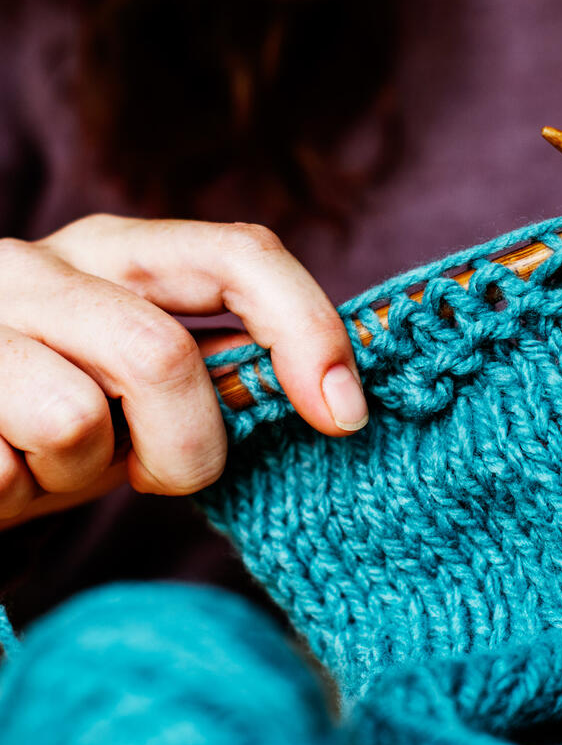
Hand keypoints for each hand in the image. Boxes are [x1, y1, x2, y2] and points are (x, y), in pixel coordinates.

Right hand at [0, 214, 367, 523]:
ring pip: (78, 421)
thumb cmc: (57, 412)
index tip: (343, 416)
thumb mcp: (141, 380)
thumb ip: (216, 366)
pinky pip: (6, 472)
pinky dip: (17, 494)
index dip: (308, 331)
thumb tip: (332, 396)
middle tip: (158, 475)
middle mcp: (41, 265)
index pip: (241, 254)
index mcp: (116, 251)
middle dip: (188, 449)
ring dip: (81, 473)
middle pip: (164, 355)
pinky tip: (1, 468)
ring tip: (48, 460)